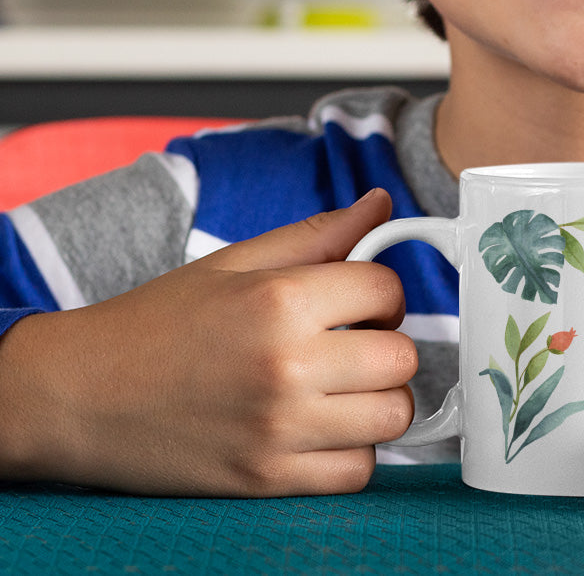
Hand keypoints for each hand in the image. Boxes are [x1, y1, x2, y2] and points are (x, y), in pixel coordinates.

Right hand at [0, 189, 414, 496]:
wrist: (79, 395)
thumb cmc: (157, 322)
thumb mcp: (236, 262)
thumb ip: (318, 234)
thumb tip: (380, 203)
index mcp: (280, 300)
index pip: (387, 289)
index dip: (382, 292)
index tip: (361, 302)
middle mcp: (287, 365)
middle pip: (402, 358)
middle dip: (387, 345)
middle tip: (353, 343)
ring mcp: (279, 428)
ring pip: (391, 417)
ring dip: (378, 400)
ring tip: (342, 386)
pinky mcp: (267, 480)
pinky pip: (357, 473)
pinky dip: (353, 452)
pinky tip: (324, 428)